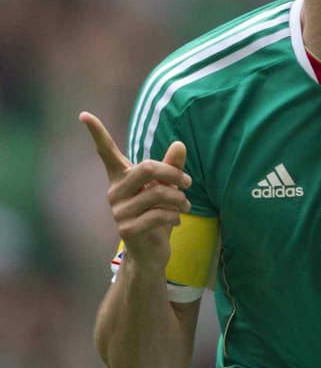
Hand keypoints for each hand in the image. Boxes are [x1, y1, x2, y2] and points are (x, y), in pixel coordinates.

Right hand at [79, 112, 190, 271]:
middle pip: (146, 168)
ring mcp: (118, 212)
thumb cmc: (158, 215)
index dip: (97, 134)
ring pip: (157, 193)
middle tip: (188, 182)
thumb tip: (180, 143)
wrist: (151, 252)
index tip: (84, 114)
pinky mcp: (126, 229)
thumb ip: (172, 168)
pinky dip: (174, 216)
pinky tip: (175, 221)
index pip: (106, 153)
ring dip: (179, 199)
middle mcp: (115, 192)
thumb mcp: (167, 189)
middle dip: (173, 173)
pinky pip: (159, 214)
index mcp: (122, 178)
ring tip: (185, 205)